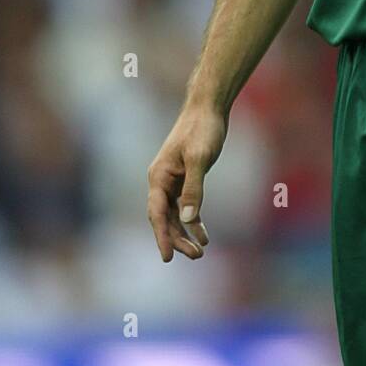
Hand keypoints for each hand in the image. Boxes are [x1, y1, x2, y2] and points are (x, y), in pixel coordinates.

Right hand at [147, 102, 226, 260]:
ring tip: (199, 252)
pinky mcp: (185, 178)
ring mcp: (173, 180)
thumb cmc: (202, 130)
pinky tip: (203, 235)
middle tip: (196, 256)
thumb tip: (188, 220)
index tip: (168, 257)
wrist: (208, 108)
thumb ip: (194, 188)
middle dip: (178, 238)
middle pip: (166, 218)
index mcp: (159, 177)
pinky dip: (194, 220)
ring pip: (175, 215)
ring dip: (185, 233)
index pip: (157, 213)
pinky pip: (186, 205)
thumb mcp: (200, 159)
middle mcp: (161, 181)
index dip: (162, 236)